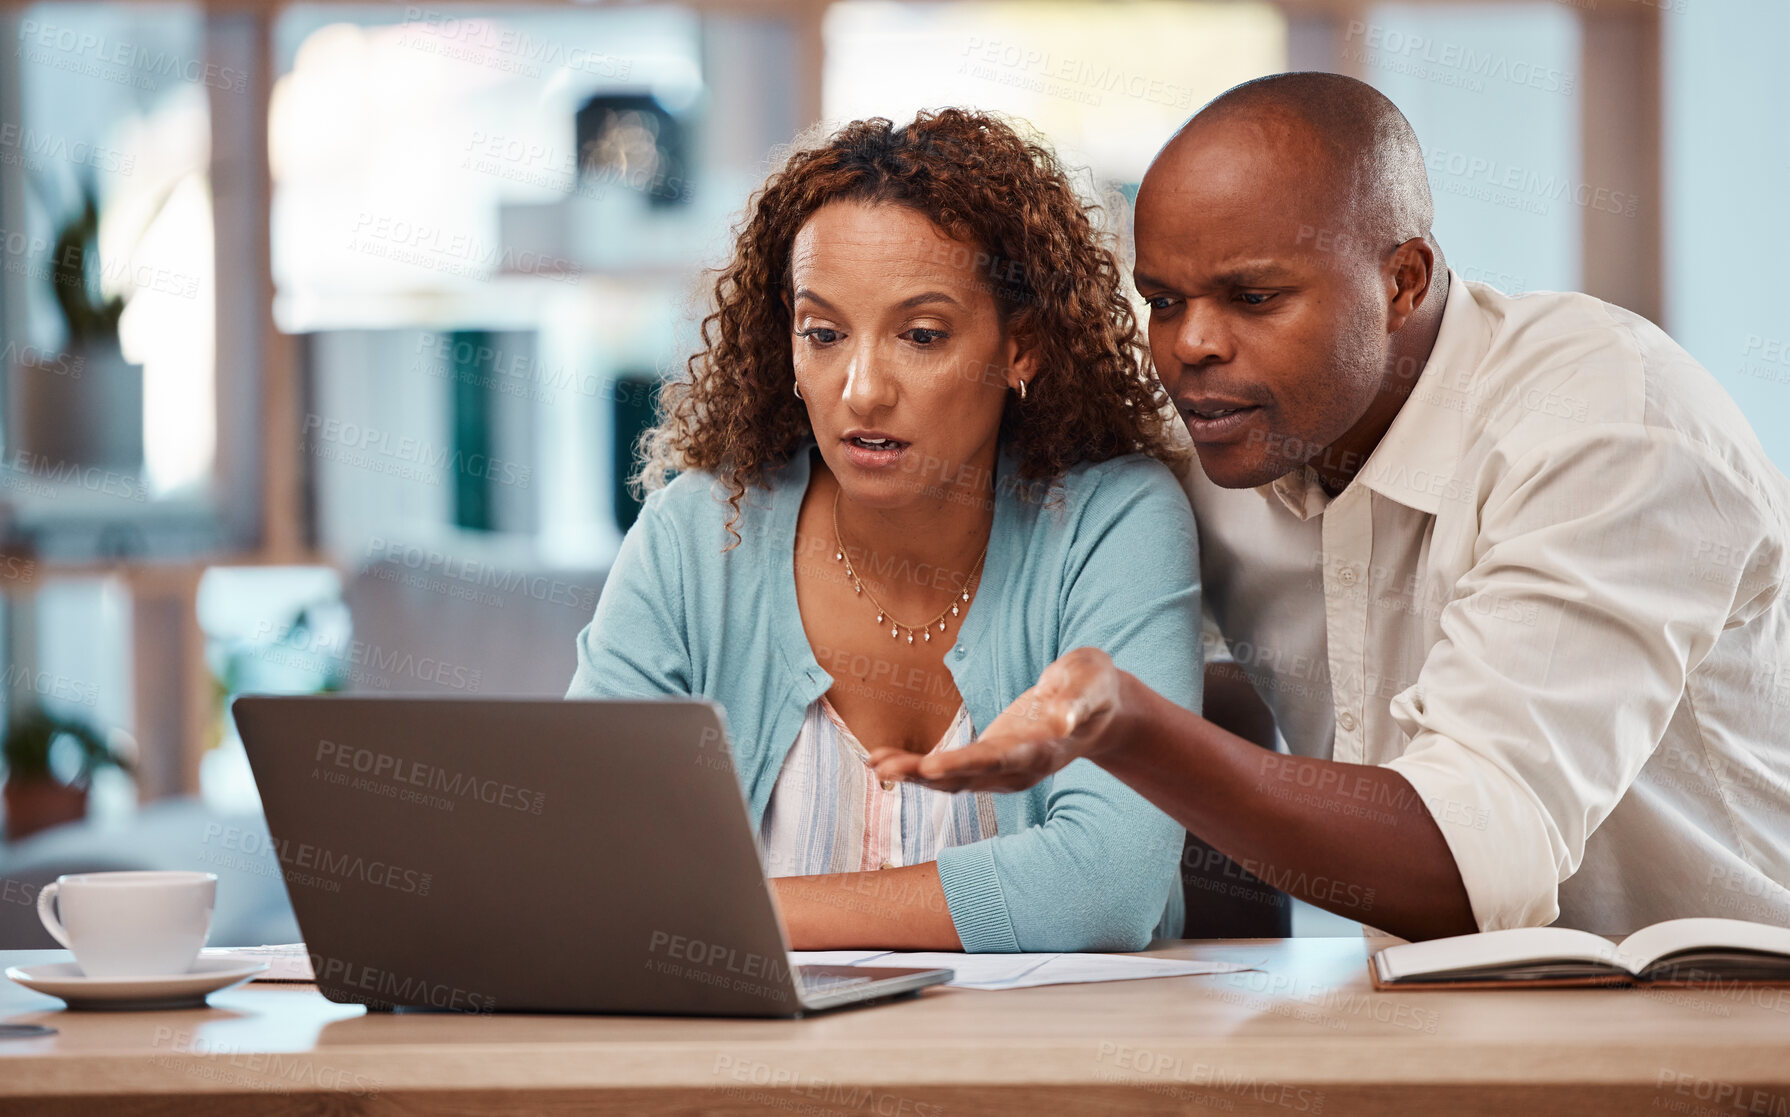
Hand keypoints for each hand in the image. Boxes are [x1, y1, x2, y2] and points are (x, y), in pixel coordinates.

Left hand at [869, 647, 1126, 791]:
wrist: (1098, 710)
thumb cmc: (1093, 688)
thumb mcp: (1092, 683)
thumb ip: (1078, 701)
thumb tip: (1063, 719)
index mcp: (1041, 748)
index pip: (998, 759)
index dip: (965, 764)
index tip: (932, 767)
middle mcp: (1017, 769)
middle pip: (966, 776)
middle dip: (924, 775)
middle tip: (884, 767)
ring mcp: (1001, 770)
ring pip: (951, 780)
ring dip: (912, 775)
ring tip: (875, 763)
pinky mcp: (987, 762)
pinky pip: (947, 771)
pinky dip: (915, 768)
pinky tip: (883, 760)